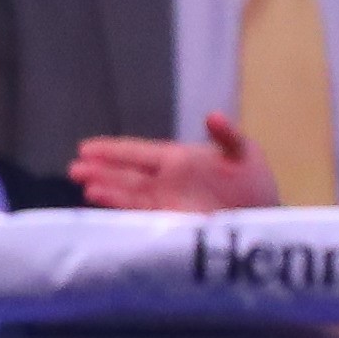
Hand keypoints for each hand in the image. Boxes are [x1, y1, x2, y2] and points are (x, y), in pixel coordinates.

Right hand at [73, 114, 280, 212]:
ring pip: (128, 193)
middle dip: (101, 170)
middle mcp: (167, 180)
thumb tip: (212, 115)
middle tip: (73, 168)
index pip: (139, 151)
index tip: (86, 148)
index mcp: (180, 159)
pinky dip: (122, 207)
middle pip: (127, 173)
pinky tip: (104, 202)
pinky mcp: (169, 222)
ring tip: (84, 185)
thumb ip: (228, 136)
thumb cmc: (255, 186)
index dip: (114, 150)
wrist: (265, 221)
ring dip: (106, 188)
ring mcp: (166, 202)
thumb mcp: (246, 155)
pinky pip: (140, 213)